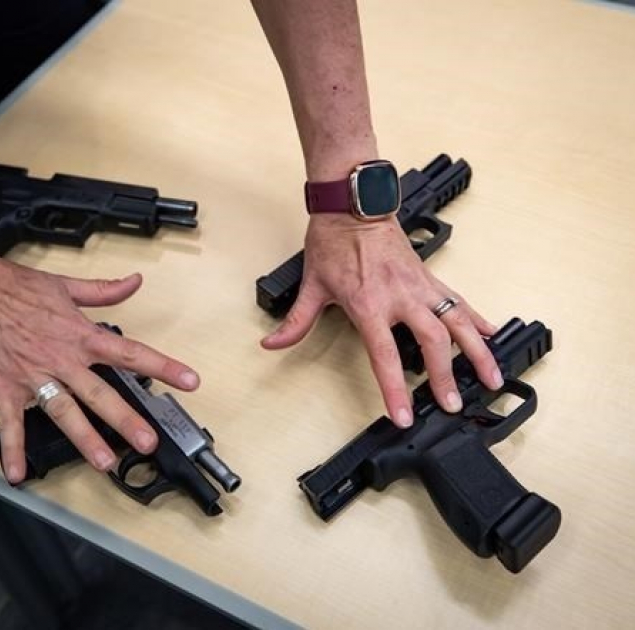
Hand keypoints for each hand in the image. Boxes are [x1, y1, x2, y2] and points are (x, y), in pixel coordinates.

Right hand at [0, 255, 199, 482]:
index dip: (163, 367)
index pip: (130, 353)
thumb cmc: (9, 285)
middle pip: (100, 393)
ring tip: (104, 462)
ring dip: (85, 439)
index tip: (189, 380)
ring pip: (64, 412)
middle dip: (127, 419)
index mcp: (79, 334)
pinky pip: (10, 424)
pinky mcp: (2, 387)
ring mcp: (32, 376)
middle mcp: (60, 359)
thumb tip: (134, 282)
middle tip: (148, 441)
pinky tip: (17, 474)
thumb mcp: (63, 284)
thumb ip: (102, 290)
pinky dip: (13, 450)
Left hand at [261, 214, 502, 426]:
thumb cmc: (333, 240)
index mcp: (369, 304)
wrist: (353, 204)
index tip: (404, 414)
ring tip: (492, 377)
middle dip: (444, 377)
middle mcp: (400, 296)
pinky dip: (476, 318)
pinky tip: (492, 335)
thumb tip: (273, 343)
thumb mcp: (312, 284)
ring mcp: (419, 285)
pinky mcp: (429, 276)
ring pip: (457, 321)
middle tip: (453, 404)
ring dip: (477, 351)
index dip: (395, 389)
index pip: (385, 356)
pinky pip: (458, 300)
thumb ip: (296, 321)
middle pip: (432, 343)